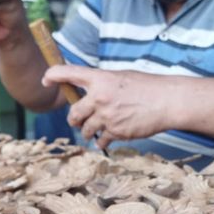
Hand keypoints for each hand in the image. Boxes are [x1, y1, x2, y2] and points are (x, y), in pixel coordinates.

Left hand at [42, 65, 168, 148]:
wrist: (167, 101)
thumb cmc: (148, 86)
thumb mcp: (122, 77)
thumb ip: (103, 84)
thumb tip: (89, 93)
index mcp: (100, 78)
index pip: (67, 73)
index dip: (53, 75)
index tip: (45, 79)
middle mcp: (99, 97)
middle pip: (73, 114)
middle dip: (74, 119)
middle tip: (78, 120)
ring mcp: (107, 116)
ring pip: (85, 130)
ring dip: (88, 132)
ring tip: (95, 130)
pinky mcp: (116, 132)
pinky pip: (100, 141)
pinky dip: (102, 141)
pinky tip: (107, 138)